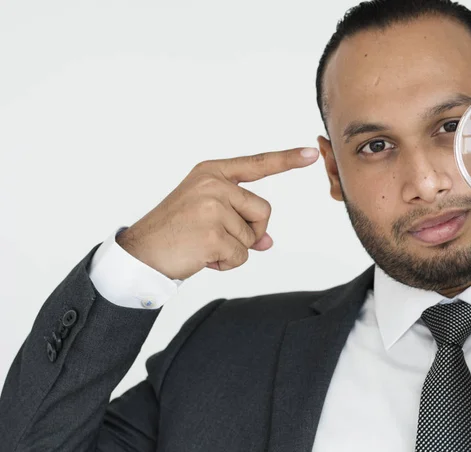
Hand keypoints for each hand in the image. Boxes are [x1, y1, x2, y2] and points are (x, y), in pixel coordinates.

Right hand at [117, 147, 319, 279]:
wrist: (141, 253)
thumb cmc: (174, 232)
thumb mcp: (206, 215)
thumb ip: (239, 220)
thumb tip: (267, 242)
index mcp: (211, 173)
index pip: (256, 164)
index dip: (286, 160)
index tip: (312, 152)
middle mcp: (213, 184)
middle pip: (263, 211)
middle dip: (250, 232)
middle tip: (216, 238)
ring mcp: (212, 207)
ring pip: (253, 237)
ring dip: (234, 249)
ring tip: (203, 245)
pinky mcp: (213, 233)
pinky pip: (241, 255)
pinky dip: (226, 263)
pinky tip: (202, 257)